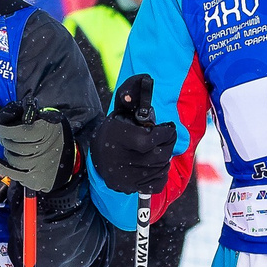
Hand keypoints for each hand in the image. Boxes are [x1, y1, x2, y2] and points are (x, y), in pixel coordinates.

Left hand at [0, 109, 67, 195]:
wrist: (71, 159)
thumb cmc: (56, 137)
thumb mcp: (50, 119)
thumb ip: (32, 114)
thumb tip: (11, 113)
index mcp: (47, 132)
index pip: (19, 132)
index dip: (5, 131)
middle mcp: (43, 151)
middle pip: (14, 146)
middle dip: (5, 140)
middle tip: (3, 137)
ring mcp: (39, 167)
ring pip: (12, 160)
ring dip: (6, 152)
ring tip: (8, 148)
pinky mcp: (35, 180)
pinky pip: (12, 174)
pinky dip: (0, 166)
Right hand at [88, 73, 175, 196]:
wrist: (98, 156)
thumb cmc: (116, 130)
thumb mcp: (121, 110)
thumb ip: (131, 94)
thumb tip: (145, 78)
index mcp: (117, 138)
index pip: (150, 141)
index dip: (165, 135)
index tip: (167, 129)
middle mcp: (119, 159)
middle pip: (159, 156)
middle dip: (168, 145)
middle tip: (166, 138)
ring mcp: (124, 176)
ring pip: (160, 168)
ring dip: (165, 158)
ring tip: (158, 150)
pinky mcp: (128, 187)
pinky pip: (157, 183)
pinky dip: (161, 173)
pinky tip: (155, 165)